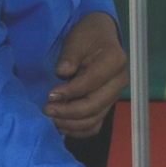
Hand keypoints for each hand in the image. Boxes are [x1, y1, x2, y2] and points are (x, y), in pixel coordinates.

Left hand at [49, 13, 125, 137]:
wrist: (99, 38)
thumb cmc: (88, 36)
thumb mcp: (77, 38)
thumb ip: (70, 54)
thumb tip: (63, 72)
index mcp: (115, 61)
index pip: (92, 82)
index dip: (71, 92)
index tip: (50, 95)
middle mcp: (119, 82)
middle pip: (95, 105)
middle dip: (69, 111)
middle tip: (46, 110)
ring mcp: (113, 97)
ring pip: (94, 119)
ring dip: (70, 123)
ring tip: (50, 118)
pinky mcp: (106, 107)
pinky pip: (94, 126)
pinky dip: (77, 130)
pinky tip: (60, 125)